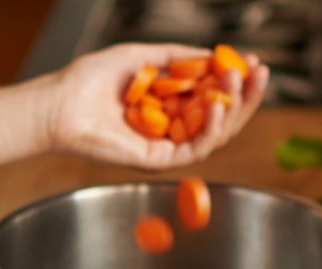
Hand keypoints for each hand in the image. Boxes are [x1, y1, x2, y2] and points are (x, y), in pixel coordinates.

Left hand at [43, 43, 269, 170]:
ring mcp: (167, 146)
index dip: (236, 80)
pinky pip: (196, 149)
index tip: (254, 62)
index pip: (214, 95)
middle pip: (223, 116)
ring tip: (240, 80)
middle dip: (246, 94)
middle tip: (262, 73)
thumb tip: (211, 54)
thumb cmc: (89, 80)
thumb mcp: (141, 55)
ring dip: (234, 107)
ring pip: (216, 134)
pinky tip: (219, 106)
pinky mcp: (159, 161)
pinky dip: (212, 128)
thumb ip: (176, 56)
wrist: (59, 104)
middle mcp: (172, 127)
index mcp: (170, 104)